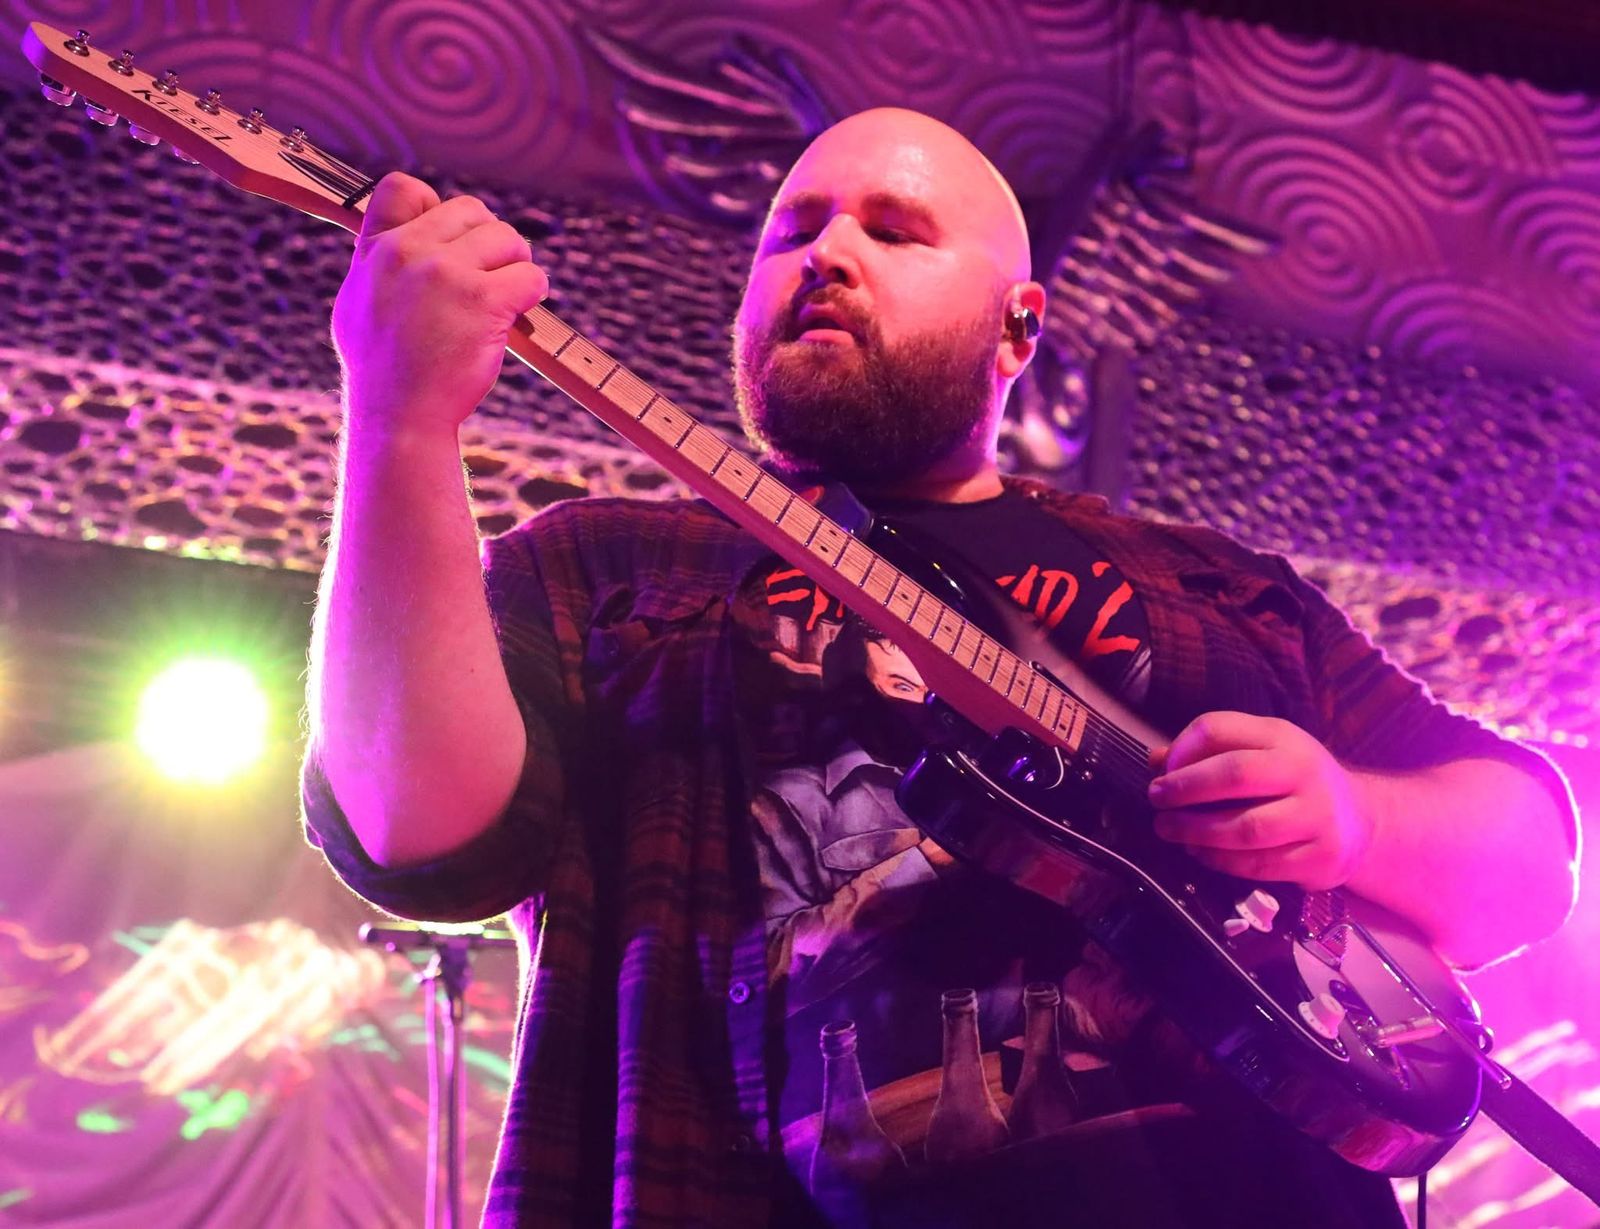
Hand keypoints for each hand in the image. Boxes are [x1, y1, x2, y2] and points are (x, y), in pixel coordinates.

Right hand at [331, 172, 548, 436]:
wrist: (399, 416)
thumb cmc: (383, 370)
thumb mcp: (359, 303)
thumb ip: (381, 264)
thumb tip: (402, 235)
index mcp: (376, 250)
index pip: (402, 187)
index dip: (437, 207)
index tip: (450, 242)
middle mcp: (407, 252)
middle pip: (471, 210)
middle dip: (490, 241)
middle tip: (493, 276)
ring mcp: (446, 273)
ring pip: (507, 239)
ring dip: (516, 265)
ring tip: (507, 297)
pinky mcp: (483, 300)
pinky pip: (531, 277)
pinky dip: (534, 294)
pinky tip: (520, 314)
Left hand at [1147, 712, 1371, 889]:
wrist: (1361, 820)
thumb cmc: (1294, 781)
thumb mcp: (1260, 752)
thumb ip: (1210, 753)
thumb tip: (1156, 761)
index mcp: (1283, 737)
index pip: (1221, 729)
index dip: (1182, 748)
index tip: (1161, 768)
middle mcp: (1305, 772)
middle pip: (1234, 775)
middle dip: (1185, 789)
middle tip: (1156, 800)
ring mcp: (1318, 817)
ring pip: (1245, 829)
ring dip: (1196, 832)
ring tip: (1169, 830)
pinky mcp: (1321, 858)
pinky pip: (1259, 865)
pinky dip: (1221, 862)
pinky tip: (1201, 853)